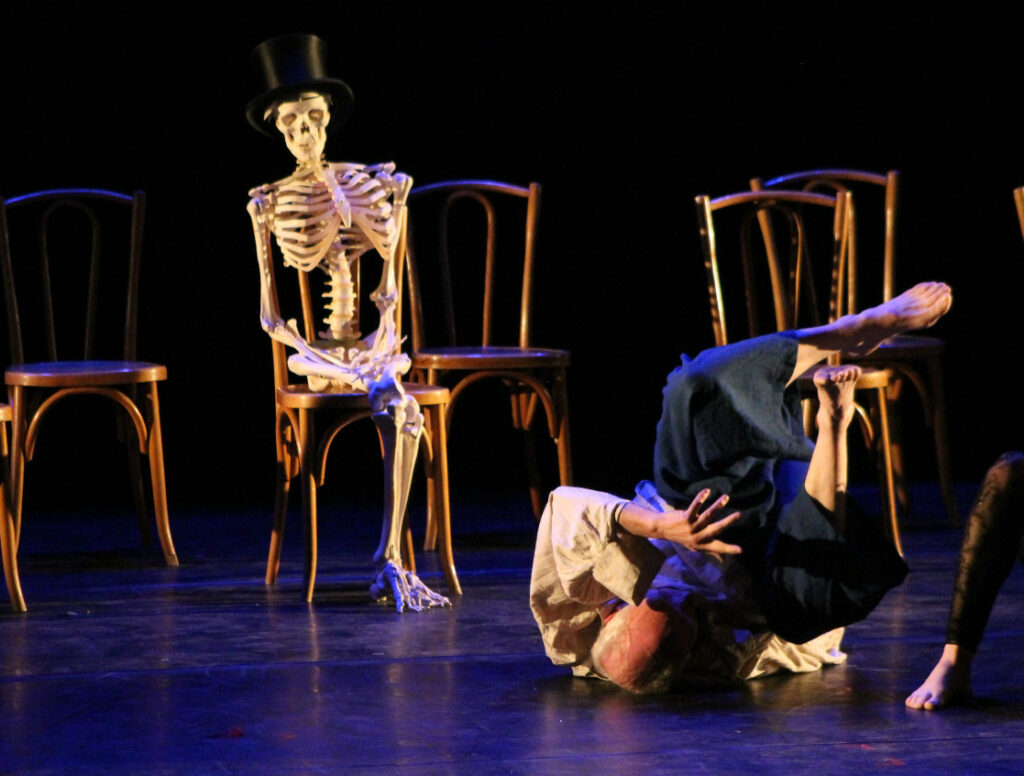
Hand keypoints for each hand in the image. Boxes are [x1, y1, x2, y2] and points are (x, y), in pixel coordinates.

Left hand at [617, 489, 741, 554]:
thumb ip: (709, 550)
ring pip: (707, 516)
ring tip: (726, 497)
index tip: (741, 550)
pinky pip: (694, 507)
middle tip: (739, 514)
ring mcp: (691, 527)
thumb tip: (723, 559)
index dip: (729, 549)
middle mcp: (697, 536)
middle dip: (728, 522)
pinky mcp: (684, 518)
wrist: (660, 529)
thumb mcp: (694, 546)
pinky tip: (707, 491)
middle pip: (715, 529)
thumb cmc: (681, 536)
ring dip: (717, 506)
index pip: (718, 547)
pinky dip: (700, 499)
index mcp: (701, 543)